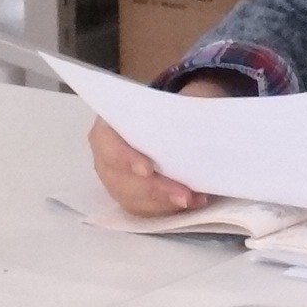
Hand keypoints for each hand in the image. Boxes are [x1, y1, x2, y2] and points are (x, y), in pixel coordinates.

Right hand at [88, 75, 236, 215]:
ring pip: (131, 199)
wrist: (175, 119)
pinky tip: (192, 203)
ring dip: (163, 204)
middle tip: (184, 196)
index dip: (126, 159)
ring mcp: (115, 178)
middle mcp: (106, 155)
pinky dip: (167, 209)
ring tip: (193, 200)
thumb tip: (200, 121)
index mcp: (109, 125)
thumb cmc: (172, 106)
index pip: (109, 144)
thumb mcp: (182, 96)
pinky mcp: (130, 194)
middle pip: (121, 180)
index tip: (148, 170)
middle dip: (154, 190)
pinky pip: (143, 209)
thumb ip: (186, 105)